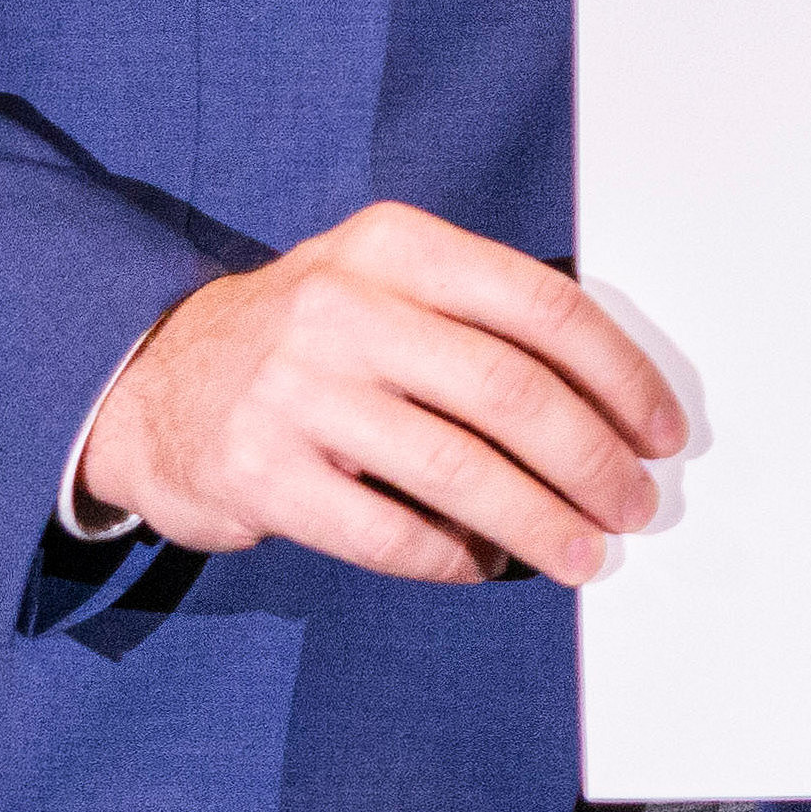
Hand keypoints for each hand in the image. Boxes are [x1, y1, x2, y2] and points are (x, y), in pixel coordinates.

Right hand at [81, 200, 681, 586]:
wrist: (150, 385)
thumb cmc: (306, 338)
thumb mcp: (386, 283)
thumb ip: (484, 316)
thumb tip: (615, 404)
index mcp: (395, 247)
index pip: (542, 306)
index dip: (620, 376)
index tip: (660, 431)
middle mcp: (344, 308)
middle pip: (512, 393)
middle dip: (592, 460)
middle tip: (632, 504)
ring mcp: (296, 392)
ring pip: (460, 471)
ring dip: (539, 523)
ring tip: (581, 553)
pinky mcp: (260, 475)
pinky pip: (389, 533)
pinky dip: (453, 559)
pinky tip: (483, 565)